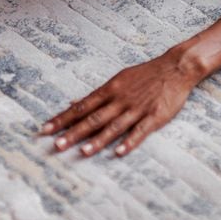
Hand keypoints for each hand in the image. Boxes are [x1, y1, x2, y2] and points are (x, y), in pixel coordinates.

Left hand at [37, 50, 197, 158]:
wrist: (174, 67)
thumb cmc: (144, 75)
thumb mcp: (117, 80)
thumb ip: (96, 96)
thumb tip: (73, 103)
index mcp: (110, 90)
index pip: (81, 106)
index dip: (63, 118)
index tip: (46, 129)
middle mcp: (120, 99)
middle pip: (94, 117)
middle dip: (74, 132)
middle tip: (57, 145)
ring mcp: (137, 108)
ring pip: (114, 126)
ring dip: (98, 140)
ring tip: (83, 152)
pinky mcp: (155, 116)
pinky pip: (140, 131)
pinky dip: (129, 141)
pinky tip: (119, 152)